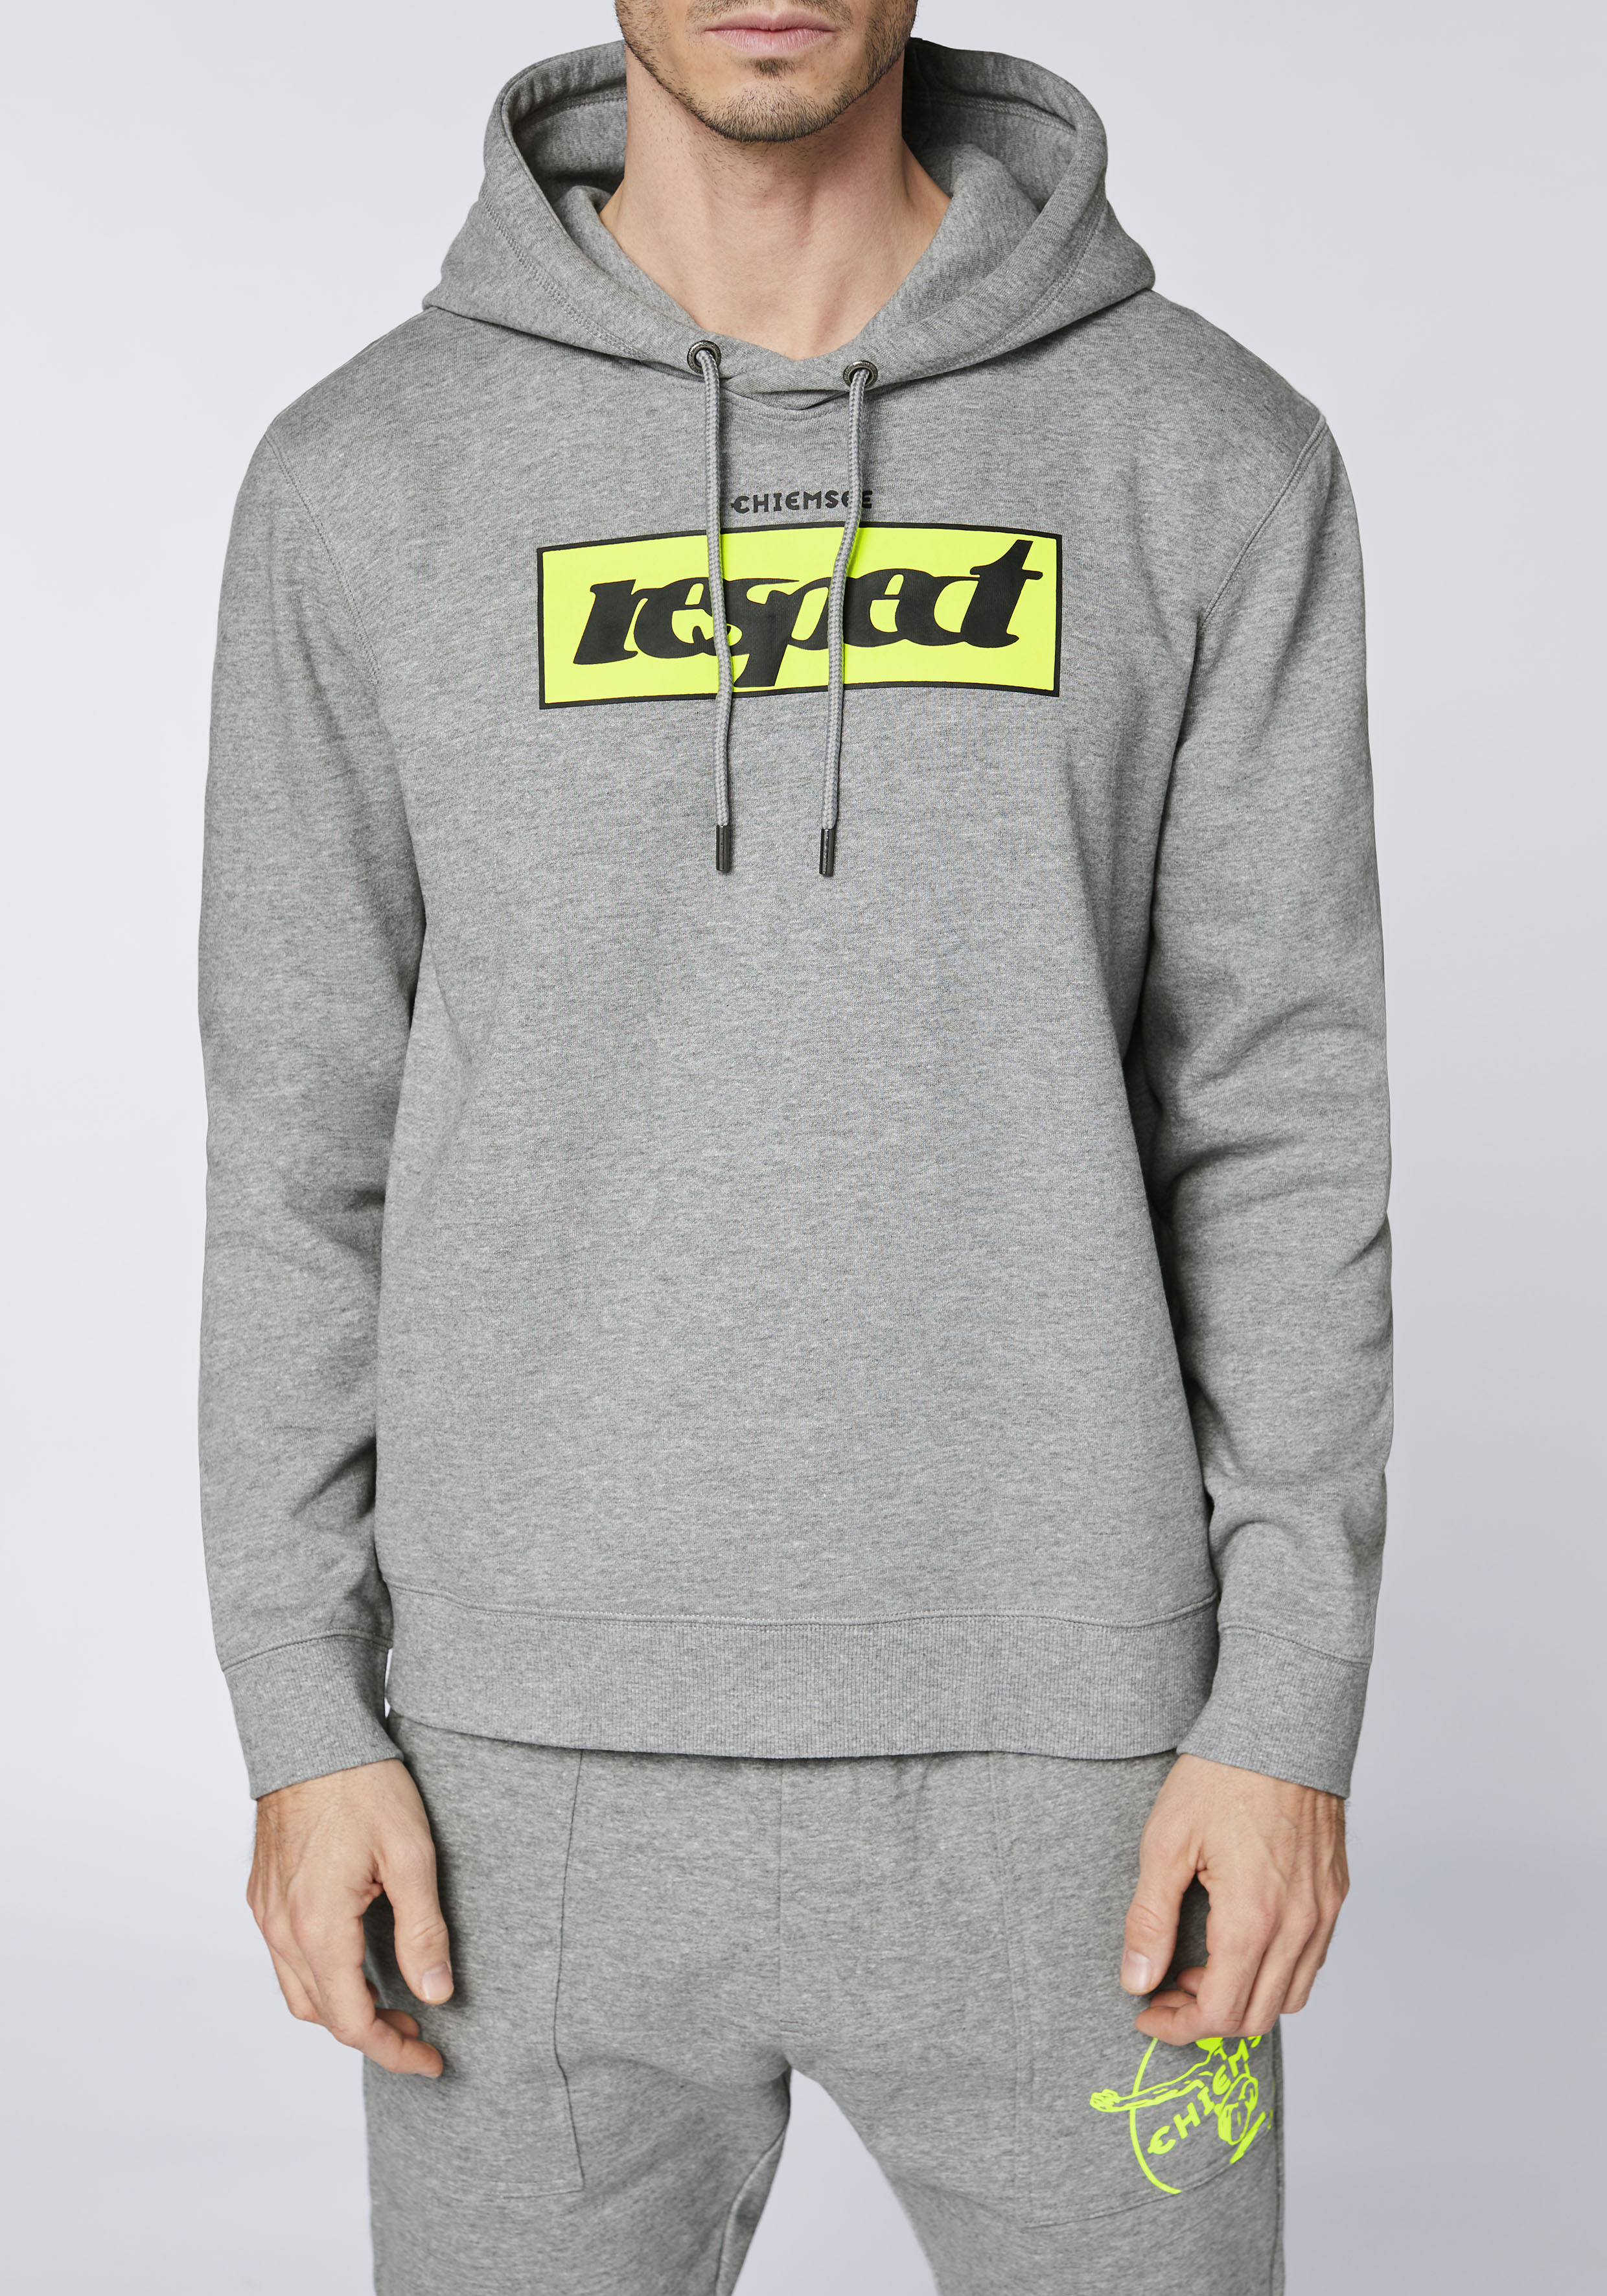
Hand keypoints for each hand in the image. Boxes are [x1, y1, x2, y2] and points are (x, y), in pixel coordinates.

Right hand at [248, 1758, 452, 2076]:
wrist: (311, 1732)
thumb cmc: (364, 1786)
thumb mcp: (412, 1856)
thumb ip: (422, 1931)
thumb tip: (435, 1994)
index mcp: (318, 1927)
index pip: (351, 2021)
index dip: (393, 2051)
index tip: (432, 2060)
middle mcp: (281, 1927)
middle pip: (321, 2014)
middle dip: (371, 2033)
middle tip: (420, 2032)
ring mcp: (266, 1910)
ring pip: (298, 1989)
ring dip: (342, 2007)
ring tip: (392, 2001)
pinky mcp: (263, 1892)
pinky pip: (286, 1956)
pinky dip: (321, 1976)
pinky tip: (357, 1959)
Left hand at [1120, 1753, 1347, 2044]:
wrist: (1281, 1727)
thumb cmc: (1222, 1776)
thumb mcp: (1165, 1843)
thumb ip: (1150, 1919)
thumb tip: (1137, 1980)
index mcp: (1253, 1919)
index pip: (1220, 2013)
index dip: (1177, 2026)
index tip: (1146, 2012)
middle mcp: (1299, 1926)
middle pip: (1256, 2017)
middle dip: (1205, 2018)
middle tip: (1165, 1989)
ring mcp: (1323, 1912)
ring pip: (1290, 1996)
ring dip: (1243, 1999)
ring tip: (1199, 1968)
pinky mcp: (1334, 1895)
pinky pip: (1311, 1961)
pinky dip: (1275, 1973)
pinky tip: (1239, 1943)